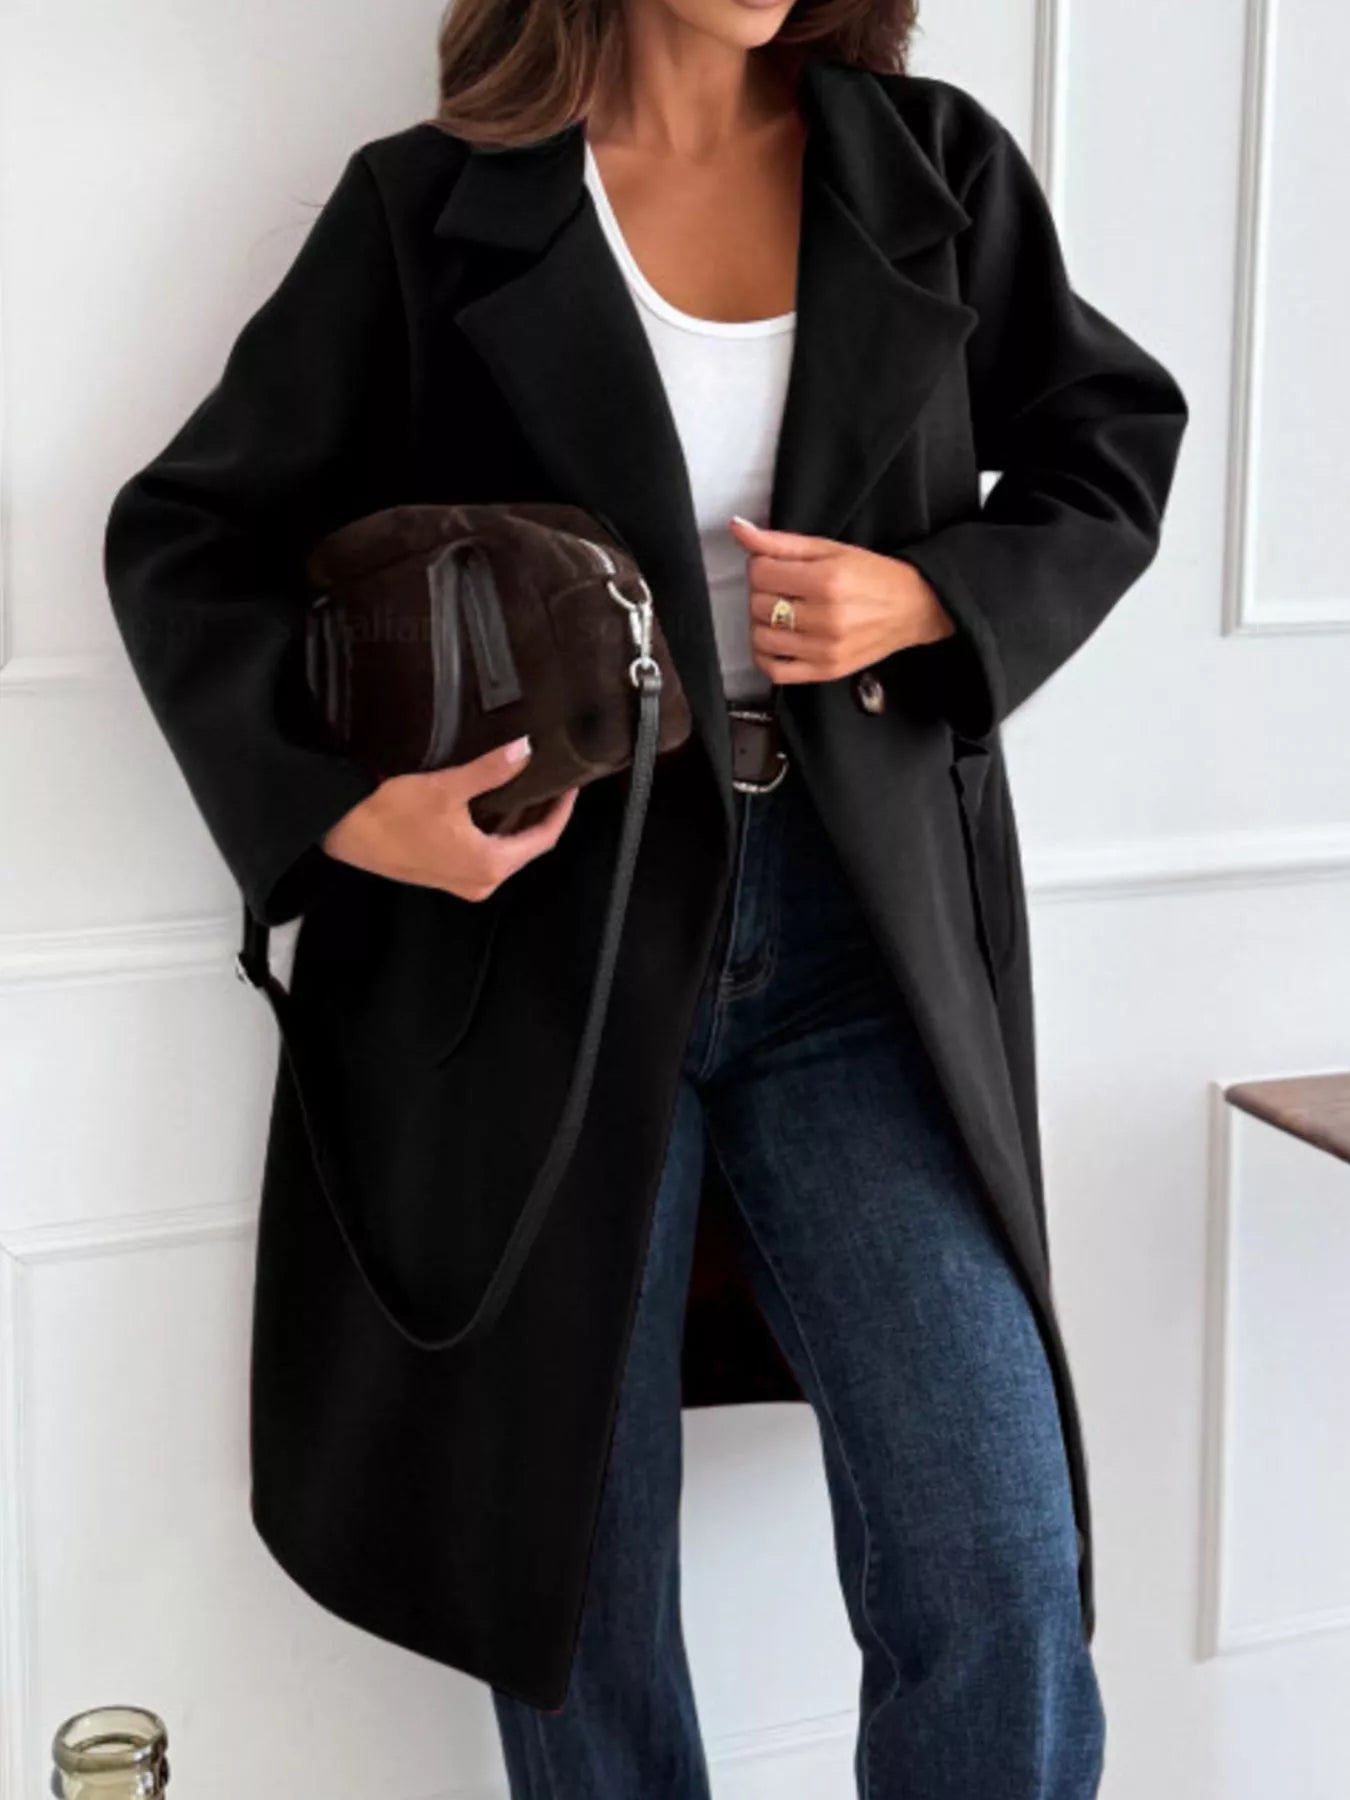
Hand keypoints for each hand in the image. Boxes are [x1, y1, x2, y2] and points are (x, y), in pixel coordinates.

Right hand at [322, 736, 578, 901]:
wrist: (340, 831)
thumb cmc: (388, 814)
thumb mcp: (446, 788)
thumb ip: (492, 770)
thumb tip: (525, 750)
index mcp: (489, 865)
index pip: (544, 838)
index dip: (562, 811)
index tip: (572, 786)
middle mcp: (480, 881)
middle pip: (527, 846)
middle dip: (541, 814)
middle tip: (553, 780)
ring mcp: (459, 880)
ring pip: (504, 849)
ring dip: (517, 821)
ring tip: (528, 785)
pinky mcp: (442, 872)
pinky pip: (483, 851)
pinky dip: (494, 828)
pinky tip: (492, 802)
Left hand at [729, 515, 954, 684]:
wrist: (912, 607)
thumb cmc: (872, 576)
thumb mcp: (828, 549)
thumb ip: (779, 542)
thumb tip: (738, 529)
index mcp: (826, 581)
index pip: (759, 573)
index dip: (760, 566)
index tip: (774, 567)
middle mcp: (825, 617)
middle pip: (757, 605)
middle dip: (762, 593)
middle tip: (782, 589)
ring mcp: (824, 649)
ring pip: (760, 638)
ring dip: (761, 623)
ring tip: (781, 613)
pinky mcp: (825, 671)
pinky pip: (775, 671)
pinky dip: (766, 657)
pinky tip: (777, 641)